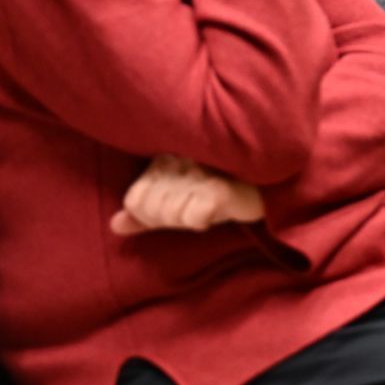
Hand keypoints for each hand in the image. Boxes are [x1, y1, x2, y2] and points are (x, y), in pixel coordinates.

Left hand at [109, 154, 264, 235]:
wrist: (270, 181)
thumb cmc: (223, 189)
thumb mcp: (179, 200)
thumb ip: (146, 213)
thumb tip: (115, 225)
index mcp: (165, 159)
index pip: (135, 201)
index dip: (150, 214)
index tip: (178, 207)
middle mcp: (178, 159)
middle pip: (150, 210)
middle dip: (171, 218)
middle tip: (196, 206)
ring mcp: (199, 171)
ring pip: (170, 216)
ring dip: (189, 219)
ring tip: (207, 204)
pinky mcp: (219, 187)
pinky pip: (193, 218)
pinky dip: (204, 219)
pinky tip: (219, 208)